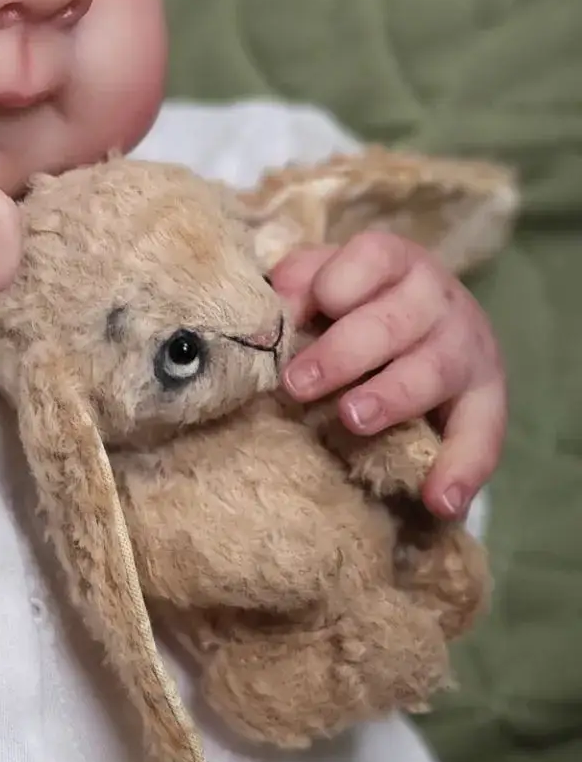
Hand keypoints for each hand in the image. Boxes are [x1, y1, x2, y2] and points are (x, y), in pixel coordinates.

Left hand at [272, 231, 505, 520]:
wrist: (434, 318)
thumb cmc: (360, 299)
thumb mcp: (329, 275)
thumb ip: (299, 280)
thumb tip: (274, 309)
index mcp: (396, 262)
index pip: (372, 260)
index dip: (335, 283)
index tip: (297, 312)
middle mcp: (437, 299)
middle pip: (392, 322)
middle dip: (343, 352)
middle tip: (298, 383)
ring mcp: (466, 349)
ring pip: (431, 371)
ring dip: (391, 398)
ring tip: (353, 420)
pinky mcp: (488, 399)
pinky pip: (483, 436)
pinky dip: (463, 470)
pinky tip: (440, 501)